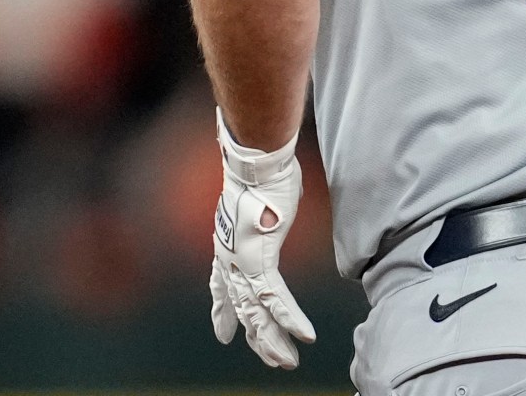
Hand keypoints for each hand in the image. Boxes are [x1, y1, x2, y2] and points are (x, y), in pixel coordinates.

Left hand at [208, 110, 316, 368]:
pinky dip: (290, 319)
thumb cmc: (262, 175)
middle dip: (255, 337)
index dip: (223, 312)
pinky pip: (275, 299)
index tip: (222, 333)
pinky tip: (304, 336)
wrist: (255, 164)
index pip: (221, 286)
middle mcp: (229, 259)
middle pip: (242, 308)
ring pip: (256, 313)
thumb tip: (277, 205)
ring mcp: (241, 263)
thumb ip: (267, 216)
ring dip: (273, 340)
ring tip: (286, 361)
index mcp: (227, 245)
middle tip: (269, 358)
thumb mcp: (261, 203)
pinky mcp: (259, 262)